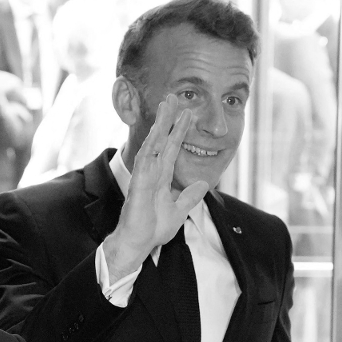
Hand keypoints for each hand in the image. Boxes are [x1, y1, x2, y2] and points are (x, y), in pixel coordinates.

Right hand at [103, 94, 208, 282]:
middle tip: (174, 97)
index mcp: (161, 177)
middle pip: (161, 140)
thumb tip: (202, 184)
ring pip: (153, 144)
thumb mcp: (179, 211)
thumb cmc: (153, 229)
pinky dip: (150, 145)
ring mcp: (144, 176)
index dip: (179, 131)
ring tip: (166, 106)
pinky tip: (156, 131)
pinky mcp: (139, 183)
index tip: (187, 114)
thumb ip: (189, 197)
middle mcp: (152, 172)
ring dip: (160, 125)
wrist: (139, 243)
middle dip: (168, 119)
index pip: (172, 148)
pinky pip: (145, 160)